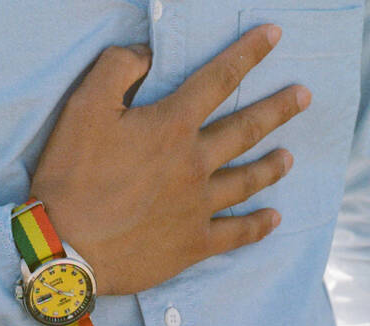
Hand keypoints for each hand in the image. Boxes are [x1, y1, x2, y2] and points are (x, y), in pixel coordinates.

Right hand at [29, 24, 310, 295]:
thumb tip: (147, 54)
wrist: (66, 246)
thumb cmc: (72, 176)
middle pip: (245, 129)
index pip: (218, 80)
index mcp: (172, 126)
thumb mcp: (83, 107)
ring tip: (289, 157)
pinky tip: (274, 218)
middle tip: (303, 96)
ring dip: (271, 165)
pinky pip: (235, 233)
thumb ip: (117, 69)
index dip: (248, 53)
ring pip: (246, 180)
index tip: (274, 36)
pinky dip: (257, 226)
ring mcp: (198, 206)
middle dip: (277, 109)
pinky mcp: (193, 243)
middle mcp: (195, 163)